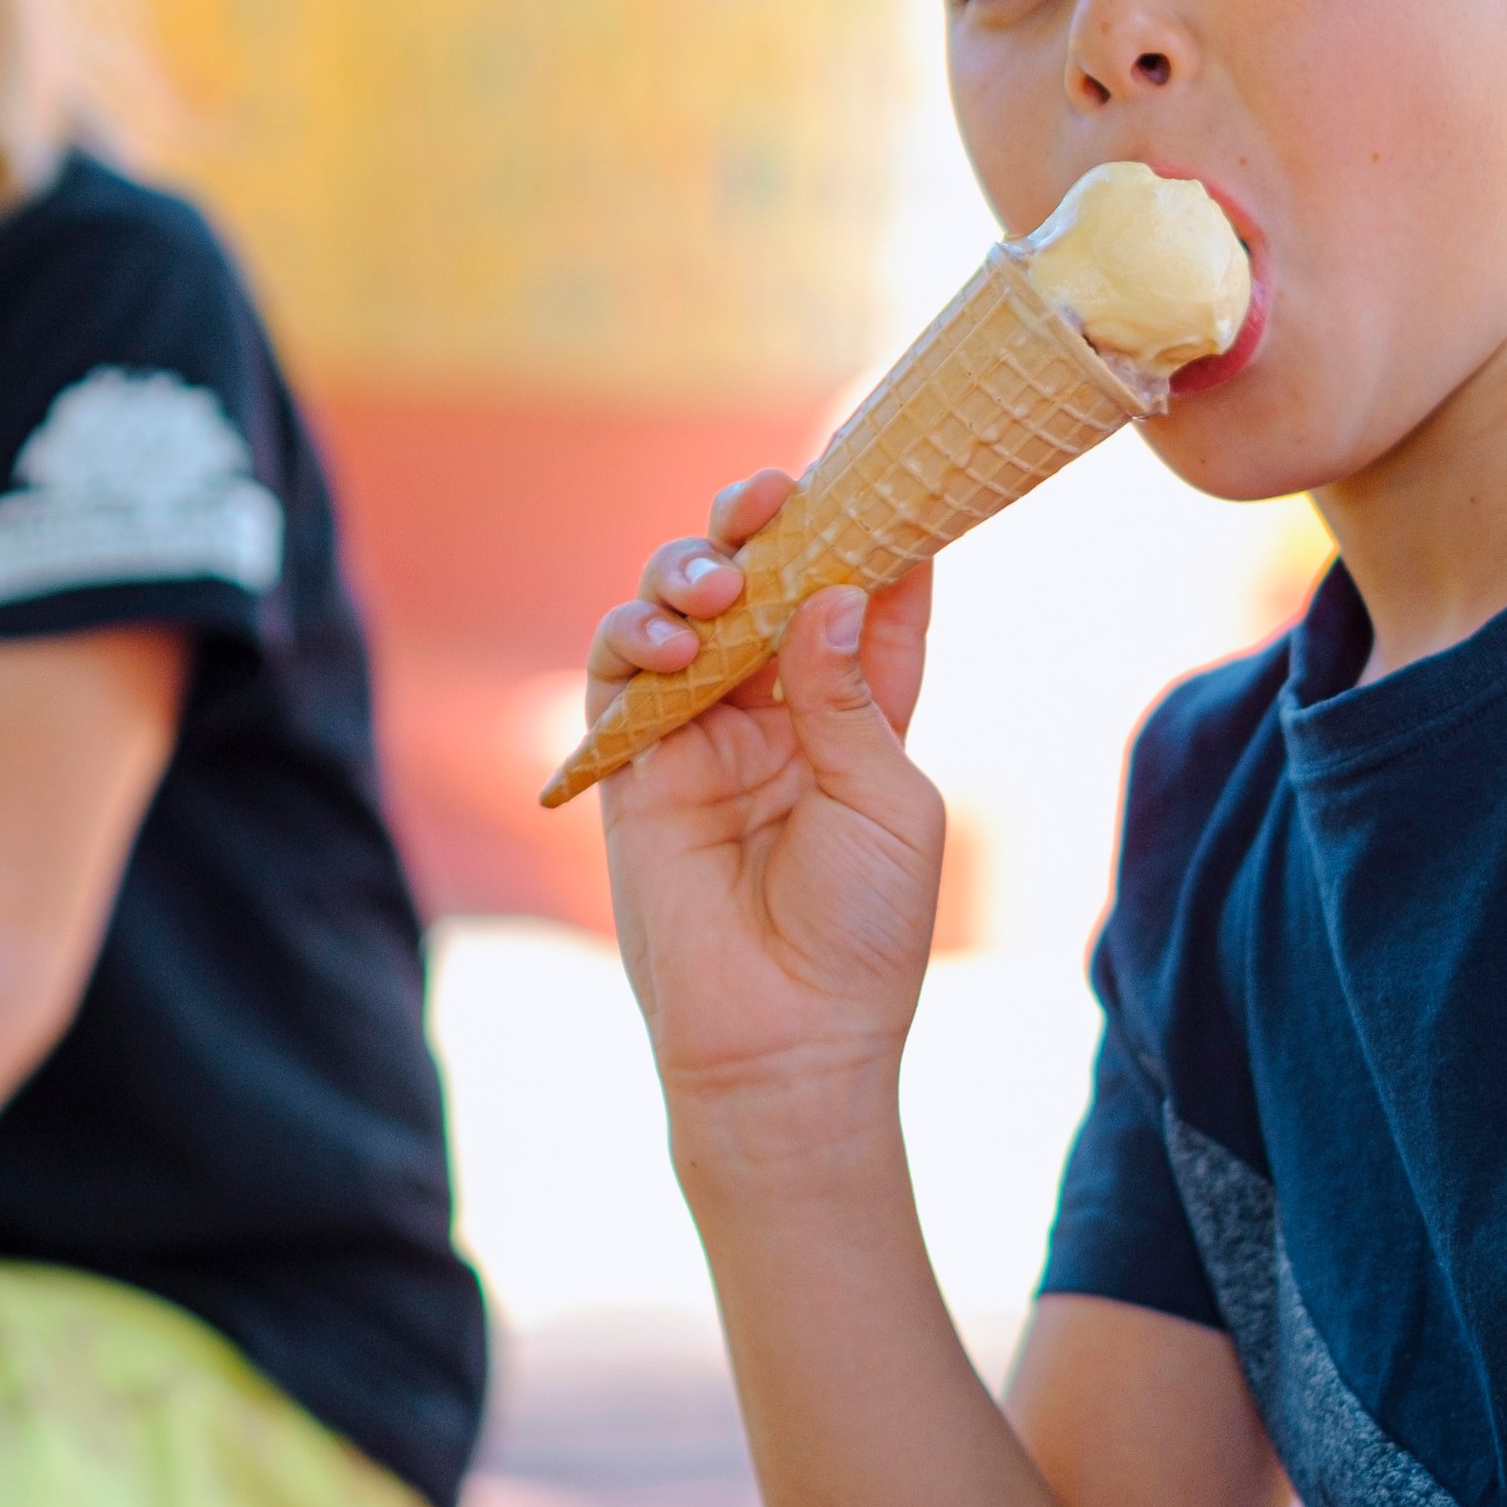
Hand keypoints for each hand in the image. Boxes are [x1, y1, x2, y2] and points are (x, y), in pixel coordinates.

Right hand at [587, 470, 946, 1129]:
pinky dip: (636, 637)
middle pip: (764, 581)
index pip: (866, 595)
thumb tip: (829, 589)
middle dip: (765, 524)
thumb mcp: (888, 802)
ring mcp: (700, 732)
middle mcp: (778, 708)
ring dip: (693, 570)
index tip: (882, 463)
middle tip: (772, 493)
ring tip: (718, 580)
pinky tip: (672, 639)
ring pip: (680, 607)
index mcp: (860, 712)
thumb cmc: (860, 934)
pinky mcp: (633, 765)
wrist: (781, 1044)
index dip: (873, 527)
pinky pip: (618, 674)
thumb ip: (849, 695)